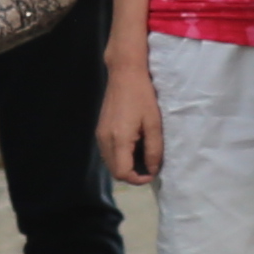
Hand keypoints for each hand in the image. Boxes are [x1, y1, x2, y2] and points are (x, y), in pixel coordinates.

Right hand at [96, 61, 163, 184]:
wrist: (124, 74)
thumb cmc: (143, 96)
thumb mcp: (154, 123)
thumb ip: (154, 150)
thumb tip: (153, 170)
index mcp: (119, 139)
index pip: (123, 173)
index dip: (138, 179)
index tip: (152, 173)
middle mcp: (105, 140)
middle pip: (115, 172)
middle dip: (132, 175)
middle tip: (148, 167)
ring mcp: (100, 135)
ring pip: (110, 163)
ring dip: (125, 166)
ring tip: (141, 157)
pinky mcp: (100, 130)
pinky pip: (107, 153)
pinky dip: (119, 157)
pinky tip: (132, 147)